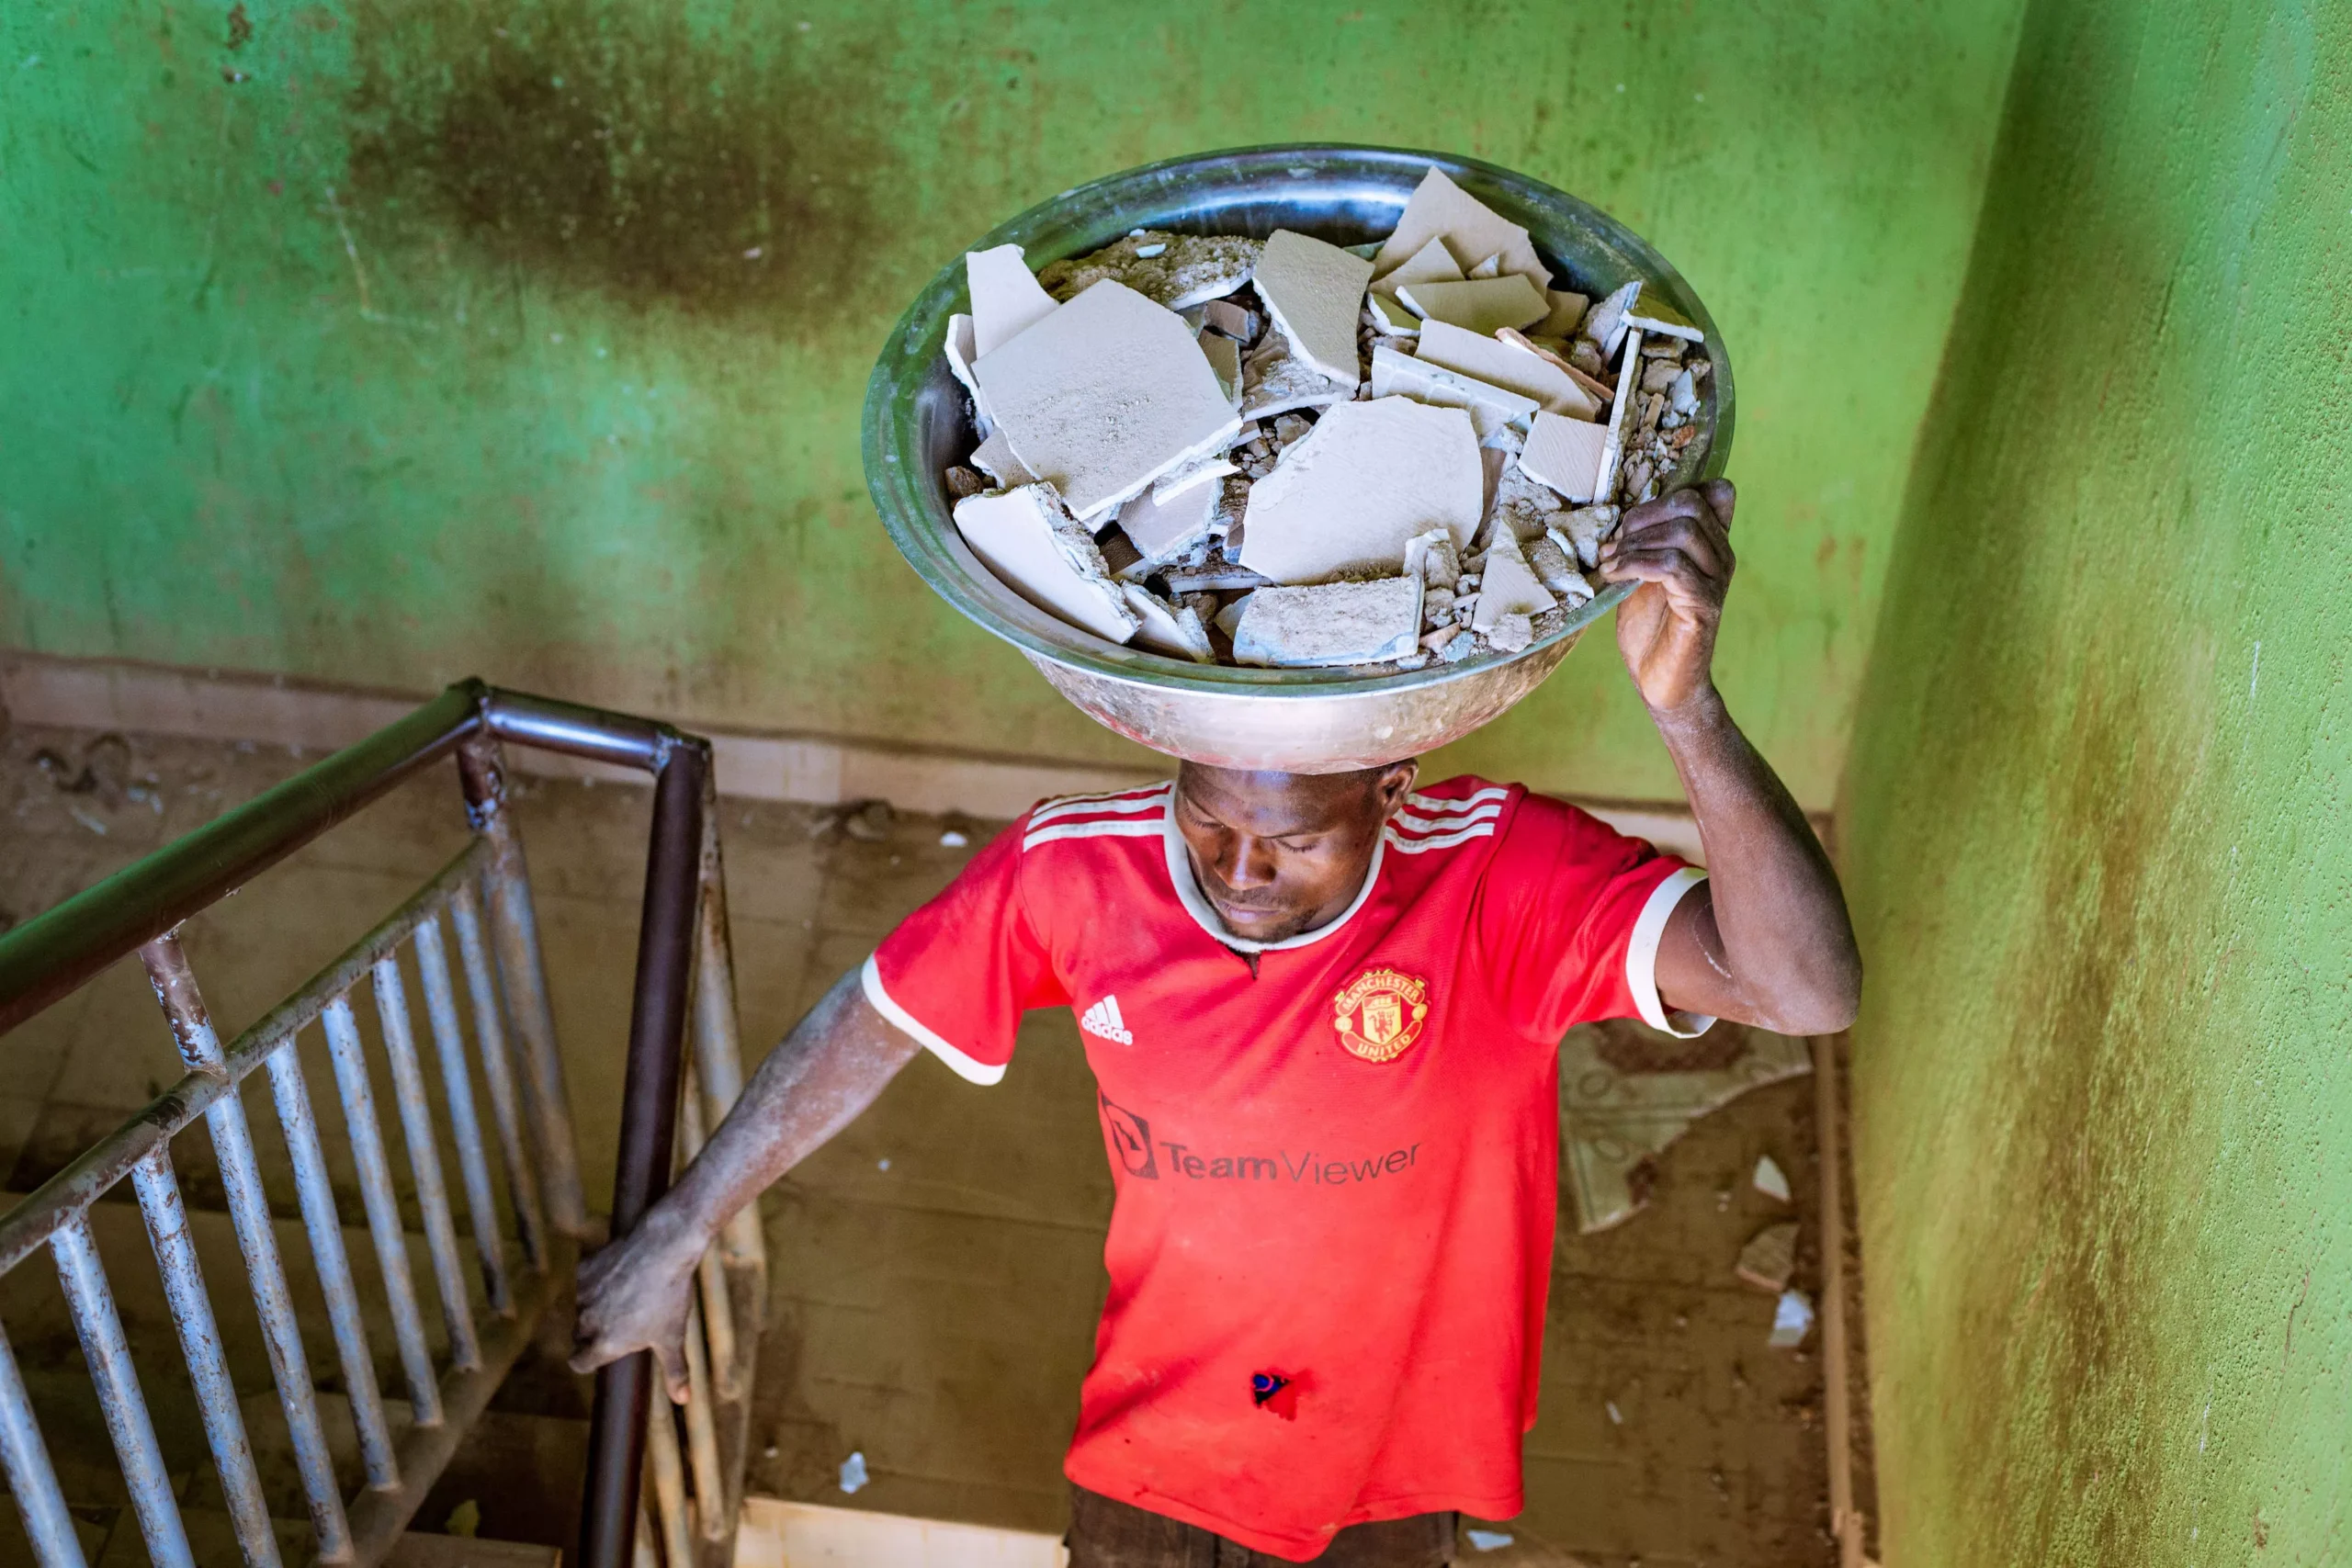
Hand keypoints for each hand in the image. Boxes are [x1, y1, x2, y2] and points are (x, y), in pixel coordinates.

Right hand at [569, 1211, 702, 1400]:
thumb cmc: (669, 1296)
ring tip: (625, 1295)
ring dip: (595, 1305)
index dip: (588, 1360)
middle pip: (580, 1335)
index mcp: (605, 1344)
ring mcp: (583, 1294)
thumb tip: (683, 1399)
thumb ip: (675, 1371)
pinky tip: (620, 1273)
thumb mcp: (674, 1337)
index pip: (579, 1363)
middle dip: (594, 1333)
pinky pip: (586, 1280)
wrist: (663, 1248)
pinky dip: (597, 1280)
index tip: (601, 1355)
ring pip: (582, 1307)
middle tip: (620, 1324)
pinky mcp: (584, 1268)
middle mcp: (588, 1322)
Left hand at [1597, 479, 1735, 712]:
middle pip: (1691, 504)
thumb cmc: (1649, 626)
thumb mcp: (1642, 571)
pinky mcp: (1704, 605)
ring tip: (1608, 564)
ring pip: (1682, 532)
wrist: (1658, 678)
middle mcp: (1721, 557)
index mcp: (1711, 543)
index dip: (1671, 492)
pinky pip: (1673, 566)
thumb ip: (1643, 541)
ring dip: (1634, 544)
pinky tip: (1615, 576)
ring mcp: (1716, 581)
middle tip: (1613, 543)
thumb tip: (1619, 516)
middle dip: (1643, 516)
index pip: (1715, 491)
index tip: (1632, 521)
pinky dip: (1635, 565)